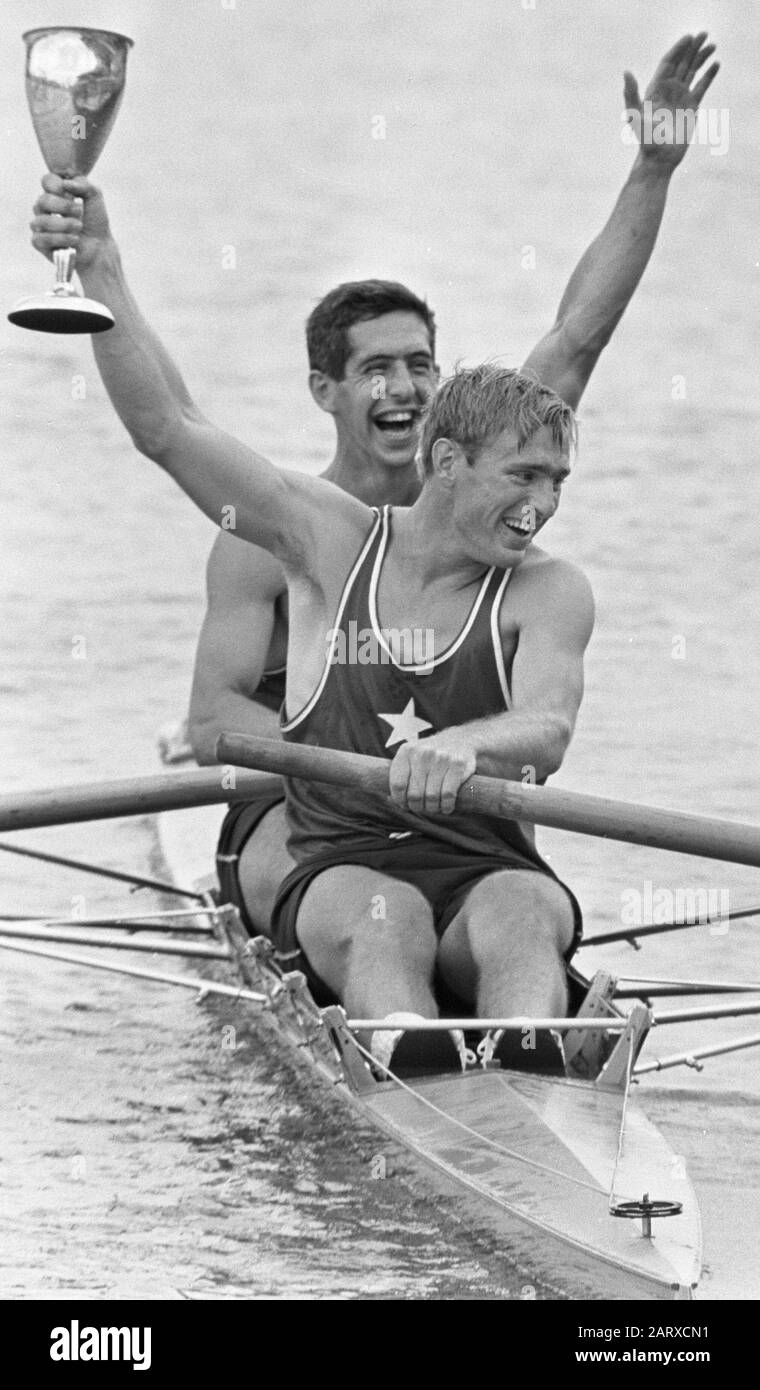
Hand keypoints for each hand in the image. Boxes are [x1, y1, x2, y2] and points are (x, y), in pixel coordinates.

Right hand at [30, 174, 112, 270]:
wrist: (100, 246)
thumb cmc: (95, 220)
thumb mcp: (94, 196)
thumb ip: (83, 184)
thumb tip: (65, 183)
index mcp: (55, 193)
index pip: (47, 181)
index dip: (57, 185)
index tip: (72, 195)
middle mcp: (44, 208)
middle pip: (42, 201)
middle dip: (64, 207)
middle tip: (80, 212)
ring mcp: (40, 225)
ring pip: (40, 222)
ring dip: (64, 225)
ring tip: (79, 228)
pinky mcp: (40, 243)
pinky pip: (40, 239)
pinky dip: (60, 239)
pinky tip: (74, 240)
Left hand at [389, 729, 477, 814]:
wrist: (460, 738)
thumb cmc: (430, 755)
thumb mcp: (412, 757)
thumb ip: (401, 775)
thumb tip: (390, 800)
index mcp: (406, 751)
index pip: (398, 785)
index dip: (400, 800)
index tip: (405, 805)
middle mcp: (423, 753)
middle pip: (415, 794)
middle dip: (417, 807)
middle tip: (421, 808)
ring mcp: (441, 758)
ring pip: (432, 797)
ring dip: (432, 808)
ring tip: (434, 808)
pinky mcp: (458, 764)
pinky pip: (448, 795)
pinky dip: (446, 806)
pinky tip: (446, 807)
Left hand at [624, 32, 718, 167]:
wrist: (659, 160)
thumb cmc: (645, 141)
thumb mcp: (635, 116)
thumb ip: (630, 94)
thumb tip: (626, 72)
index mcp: (656, 89)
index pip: (668, 62)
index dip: (678, 49)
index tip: (689, 37)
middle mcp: (668, 90)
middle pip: (681, 63)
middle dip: (692, 48)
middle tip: (703, 33)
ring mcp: (680, 98)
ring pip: (692, 72)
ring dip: (701, 58)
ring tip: (712, 45)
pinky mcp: (691, 107)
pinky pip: (701, 87)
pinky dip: (708, 75)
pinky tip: (715, 64)